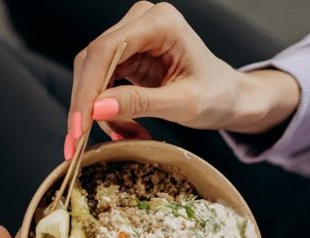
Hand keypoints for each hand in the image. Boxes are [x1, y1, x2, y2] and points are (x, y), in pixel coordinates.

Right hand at [66, 1, 299, 143]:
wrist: (230, 96)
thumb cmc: (218, 95)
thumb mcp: (182, 104)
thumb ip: (139, 104)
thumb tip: (95, 109)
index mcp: (160, 22)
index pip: (105, 51)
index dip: (87, 89)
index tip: (79, 126)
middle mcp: (142, 21)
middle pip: (92, 62)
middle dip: (86, 105)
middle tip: (81, 144)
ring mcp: (132, 37)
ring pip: (91, 75)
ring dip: (98, 112)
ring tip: (124, 136)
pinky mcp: (126, 55)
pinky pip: (100, 84)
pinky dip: (106, 111)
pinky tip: (124, 129)